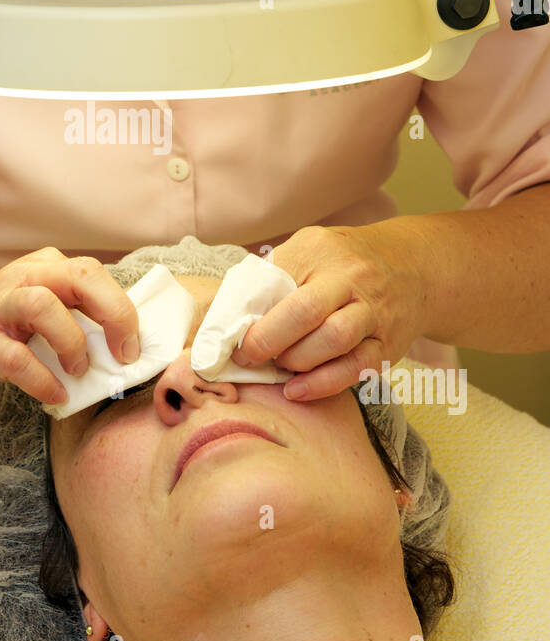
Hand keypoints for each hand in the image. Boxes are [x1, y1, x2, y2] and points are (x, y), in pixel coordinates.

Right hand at [0, 247, 139, 404]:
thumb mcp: (32, 307)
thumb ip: (70, 314)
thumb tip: (123, 343)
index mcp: (41, 269)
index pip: (94, 274)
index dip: (123, 308)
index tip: (134, 345)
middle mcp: (21, 280)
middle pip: (80, 276)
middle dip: (113, 313)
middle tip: (122, 353)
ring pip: (43, 305)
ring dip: (72, 341)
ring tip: (78, 370)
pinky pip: (16, 359)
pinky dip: (43, 380)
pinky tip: (55, 395)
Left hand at [232, 223, 428, 400]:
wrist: (411, 267)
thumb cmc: (342, 264)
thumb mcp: (307, 252)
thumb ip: (272, 278)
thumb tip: (228, 318)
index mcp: (319, 250)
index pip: (275, 280)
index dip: (247, 314)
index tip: (229, 337)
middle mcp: (351, 277)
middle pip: (305, 311)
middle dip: (269, 340)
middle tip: (248, 357)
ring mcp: (374, 310)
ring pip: (334, 339)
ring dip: (297, 360)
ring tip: (280, 367)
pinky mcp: (389, 343)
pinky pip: (357, 368)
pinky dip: (323, 384)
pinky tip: (297, 390)